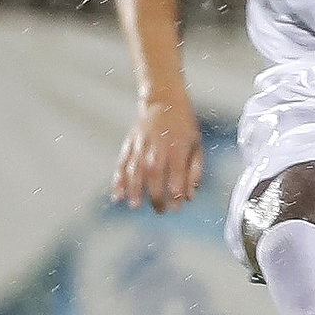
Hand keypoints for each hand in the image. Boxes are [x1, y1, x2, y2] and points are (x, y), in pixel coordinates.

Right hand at [114, 95, 206, 211]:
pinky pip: (121, 165)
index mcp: (177, 149)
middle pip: (154, 176)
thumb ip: (194, 172)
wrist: (164, 103)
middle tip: (159, 211)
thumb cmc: (184, 128)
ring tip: (135, 206)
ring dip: (134, 190)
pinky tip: (117, 195)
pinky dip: (118, 180)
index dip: (175, 194)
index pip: (176, 176)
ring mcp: (140, 146)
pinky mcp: (129, 145)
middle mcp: (157, 148)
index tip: (175, 208)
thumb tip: (190, 196)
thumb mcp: (197, 147)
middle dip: (156, 196)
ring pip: (135, 171)